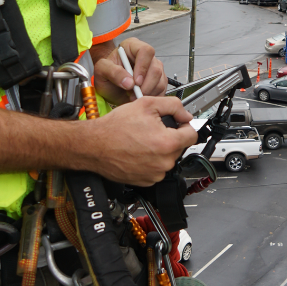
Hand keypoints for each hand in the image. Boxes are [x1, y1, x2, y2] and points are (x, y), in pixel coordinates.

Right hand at [79, 95, 196, 184]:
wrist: (94, 145)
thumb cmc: (115, 127)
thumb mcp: (146, 104)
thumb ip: (173, 106)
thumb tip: (185, 115)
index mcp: (167, 143)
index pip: (192, 135)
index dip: (184, 126)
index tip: (177, 124)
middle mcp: (163, 162)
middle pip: (179, 147)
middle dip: (169, 137)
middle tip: (152, 130)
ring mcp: (155, 174)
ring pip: (168, 158)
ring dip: (160, 150)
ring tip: (142, 141)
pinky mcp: (146, 181)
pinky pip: (156, 169)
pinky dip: (151, 161)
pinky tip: (138, 152)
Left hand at [92, 38, 167, 103]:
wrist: (109, 87)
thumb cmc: (106, 74)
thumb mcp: (101, 71)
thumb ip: (113, 72)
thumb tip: (129, 82)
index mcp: (132, 46)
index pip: (146, 51)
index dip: (143, 67)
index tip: (136, 82)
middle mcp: (146, 56)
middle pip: (156, 68)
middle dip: (145, 85)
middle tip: (133, 94)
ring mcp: (154, 68)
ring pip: (161, 80)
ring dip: (147, 92)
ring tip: (132, 96)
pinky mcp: (159, 80)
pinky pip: (162, 89)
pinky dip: (152, 97)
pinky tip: (139, 97)